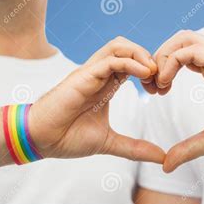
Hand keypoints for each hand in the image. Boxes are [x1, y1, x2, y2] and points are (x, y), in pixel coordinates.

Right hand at [28, 36, 164, 162]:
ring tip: (153, 73)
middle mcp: (99, 75)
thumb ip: (135, 148)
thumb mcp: (109, 143)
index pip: (133, 64)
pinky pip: (110, 60)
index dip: (151, 72)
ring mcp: (91, 73)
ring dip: (141, 54)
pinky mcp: (84, 76)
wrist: (41, 140)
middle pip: (128, 49)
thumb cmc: (68, 138)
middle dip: (150, 59)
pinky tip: (145, 74)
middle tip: (161, 81)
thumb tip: (161, 157)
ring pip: (119, 46)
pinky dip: (131, 62)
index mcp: (106, 85)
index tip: (162, 90)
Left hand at [142, 30, 203, 171]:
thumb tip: (166, 165)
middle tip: (150, 86)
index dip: (163, 68)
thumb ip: (188, 148)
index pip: (183, 54)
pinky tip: (166, 85)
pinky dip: (171, 63)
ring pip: (183, 38)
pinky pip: (190, 51)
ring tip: (157, 85)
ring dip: (163, 57)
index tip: (155, 91)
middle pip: (180, 39)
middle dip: (159, 57)